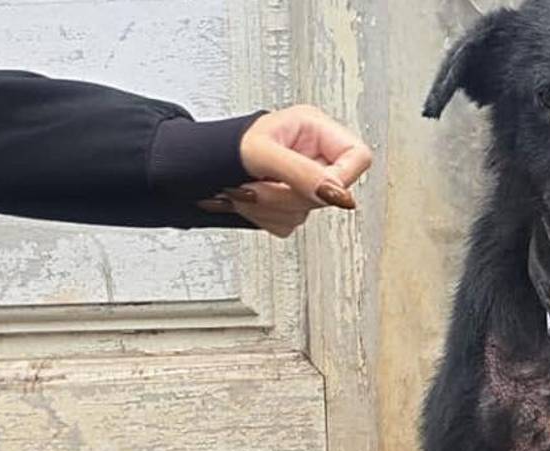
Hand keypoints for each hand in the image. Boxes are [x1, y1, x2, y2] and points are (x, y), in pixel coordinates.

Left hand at [199, 105, 373, 236]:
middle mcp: (312, 153)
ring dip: (274, 209)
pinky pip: (293, 223)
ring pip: (309, 211)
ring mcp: (302, 179)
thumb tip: (338, 195)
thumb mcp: (263, 153)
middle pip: (330, 191)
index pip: (357, 157)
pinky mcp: (290, 201)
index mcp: (314, 128)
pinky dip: (268, 218)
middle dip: (290, 196)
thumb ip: (302, 173)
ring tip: (247, 191)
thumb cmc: (221, 146)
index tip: (318, 190)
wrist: (191, 167)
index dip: (341, 178)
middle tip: (261, 187)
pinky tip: (251, 202)